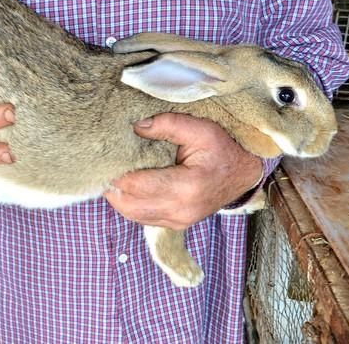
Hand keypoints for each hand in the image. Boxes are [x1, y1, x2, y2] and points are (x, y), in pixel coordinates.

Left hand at [104, 114, 262, 229]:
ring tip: (113, 172)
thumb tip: (136, 127)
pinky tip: (126, 185)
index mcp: (186, 187)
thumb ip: (168, 125)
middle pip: (128, 203)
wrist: (243, 175)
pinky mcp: (174, 224)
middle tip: (105, 163)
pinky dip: (128, 202)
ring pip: (131, 213)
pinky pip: (140, 217)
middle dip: (112, 184)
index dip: (117, 171)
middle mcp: (180, 210)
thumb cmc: (223, 150)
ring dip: (117, 195)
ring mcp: (177, 221)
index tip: (107, 155)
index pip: (137, 184)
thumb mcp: (201, 129)